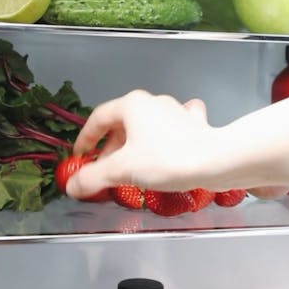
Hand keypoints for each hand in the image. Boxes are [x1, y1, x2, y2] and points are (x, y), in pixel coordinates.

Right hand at [66, 90, 215, 198]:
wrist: (215, 161)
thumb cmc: (169, 159)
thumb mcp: (122, 171)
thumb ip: (93, 177)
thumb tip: (73, 185)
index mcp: (132, 105)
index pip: (99, 118)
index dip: (86, 138)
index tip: (81, 155)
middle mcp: (153, 103)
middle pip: (122, 123)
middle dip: (111, 147)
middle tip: (105, 170)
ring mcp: (176, 111)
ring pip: (148, 124)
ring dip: (136, 143)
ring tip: (132, 165)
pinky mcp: (195, 124)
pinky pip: (175, 126)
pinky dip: (166, 136)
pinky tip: (167, 145)